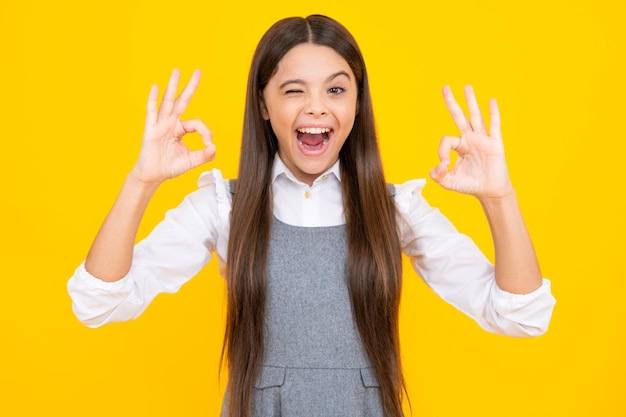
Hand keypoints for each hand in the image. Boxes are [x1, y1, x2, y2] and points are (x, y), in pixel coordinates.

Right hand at [130, 69, 215, 184]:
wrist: (152, 176)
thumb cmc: (169, 167)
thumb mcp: (191, 161)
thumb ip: (204, 155)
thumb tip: (214, 147)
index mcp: (181, 129)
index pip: (197, 124)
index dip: (206, 133)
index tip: (208, 145)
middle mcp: (171, 123)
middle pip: (182, 101)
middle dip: (190, 87)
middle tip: (198, 71)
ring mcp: (160, 125)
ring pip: (168, 102)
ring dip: (172, 86)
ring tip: (177, 71)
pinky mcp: (151, 130)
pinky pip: (152, 112)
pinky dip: (153, 99)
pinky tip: (155, 87)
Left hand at [430, 85, 512, 199]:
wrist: (490, 191)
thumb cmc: (470, 185)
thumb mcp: (449, 182)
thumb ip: (438, 176)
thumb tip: (437, 166)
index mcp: (459, 146)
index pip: (446, 140)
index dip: (441, 152)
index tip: (443, 165)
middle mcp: (470, 139)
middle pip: (459, 117)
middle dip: (451, 103)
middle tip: (444, 87)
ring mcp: (483, 140)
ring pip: (476, 117)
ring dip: (471, 102)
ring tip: (466, 87)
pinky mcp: (495, 144)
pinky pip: (494, 126)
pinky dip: (493, 113)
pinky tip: (491, 101)